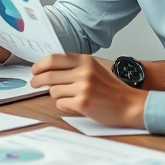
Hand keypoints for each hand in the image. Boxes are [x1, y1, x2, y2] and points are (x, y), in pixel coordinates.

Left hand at [30, 53, 146, 127]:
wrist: (130, 105)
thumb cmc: (111, 89)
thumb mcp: (94, 69)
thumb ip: (74, 67)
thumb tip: (48, 69)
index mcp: (85, 61)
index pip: (54, 59)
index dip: (40, 65)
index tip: (34, 70)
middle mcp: (84, 72)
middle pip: (49, 74)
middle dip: (37, 80)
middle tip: (34, 83)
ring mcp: (83, 88)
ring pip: (53, 91)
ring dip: (57, 95)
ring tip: (69, 97)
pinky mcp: (82, 103)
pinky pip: (60, 104)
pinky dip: (64, 106)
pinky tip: (75, 105)